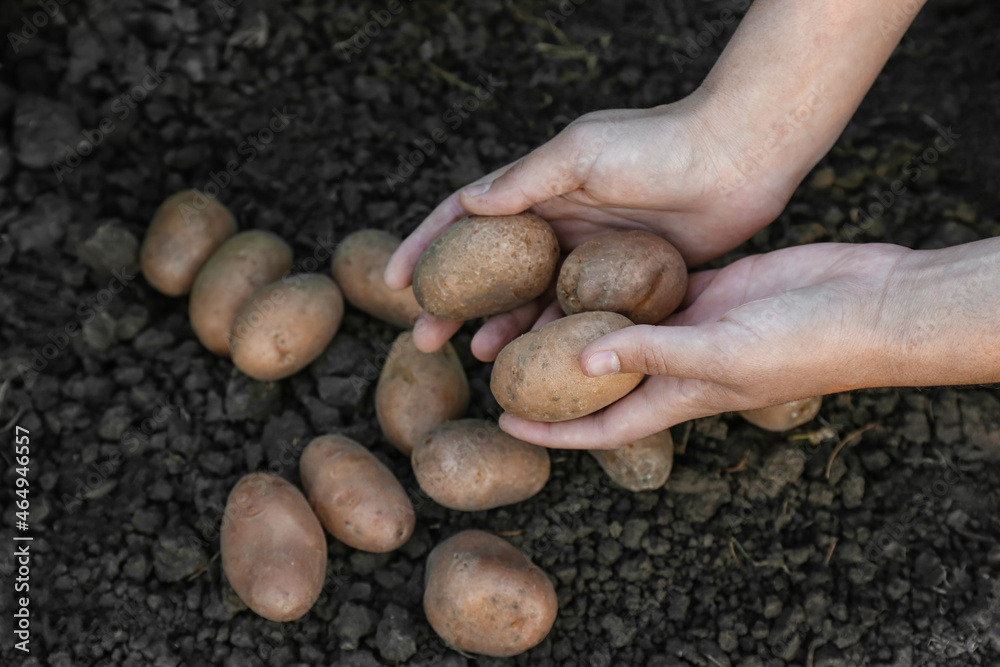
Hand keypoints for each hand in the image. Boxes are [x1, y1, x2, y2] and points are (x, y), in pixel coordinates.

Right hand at [385, 90, 796, 358]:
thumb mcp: (583, 152)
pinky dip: (556, 339)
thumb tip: (467, 204)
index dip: (426, 248)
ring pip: (533, 301)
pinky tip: (538, 362)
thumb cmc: (658, 145)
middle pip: (492, 272)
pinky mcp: (624, 281)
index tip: (392, 281)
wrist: (737, 159)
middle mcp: (557, 222)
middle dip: (454, 304)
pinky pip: (580, 316)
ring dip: (502, 329)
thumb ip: (527, 180)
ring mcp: (589, 255)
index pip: (465, 218)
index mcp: (538, 188)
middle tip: (424, 339)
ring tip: (475, 359)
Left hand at [498, 243, 908, 448]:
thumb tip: (583, 365)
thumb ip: (653, 355)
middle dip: (551, 373)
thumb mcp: (721, 354)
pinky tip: (582, 259)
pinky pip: (647, 288)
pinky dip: (617, 280)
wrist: (864, 302)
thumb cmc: (803, 343)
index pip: (601, 427)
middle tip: (499, 352)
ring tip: (526, 302)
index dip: (552, 432)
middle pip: (599, 379)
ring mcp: (688, 325)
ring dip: (577, 321)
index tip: (503, 423)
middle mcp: (675, 366)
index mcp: (678, 397)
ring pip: (618, 327)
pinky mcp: (703, 288)